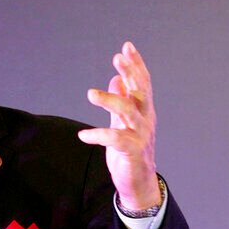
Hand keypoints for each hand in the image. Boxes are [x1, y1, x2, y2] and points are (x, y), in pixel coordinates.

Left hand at [78, 41, 160, 209]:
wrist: (138, 181)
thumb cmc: (129, 151)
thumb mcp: (123, 122)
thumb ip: (121, 101)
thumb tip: (116, 80)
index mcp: (143, 111)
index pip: (142, 83)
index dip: (136, 65)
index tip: (127, 47)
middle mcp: (145, 120)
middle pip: (141, 91)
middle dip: (131, 73)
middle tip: (117, 58)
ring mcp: (141, 135)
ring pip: (128, 111)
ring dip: (110, 100)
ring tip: (90, 93)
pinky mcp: (132, 151)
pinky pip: (115, 138)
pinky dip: (98, 135)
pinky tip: (83, 135)